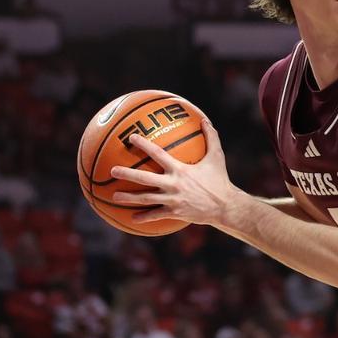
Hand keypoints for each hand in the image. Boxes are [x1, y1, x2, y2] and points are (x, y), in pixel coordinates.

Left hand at [110, 119, 238, 226]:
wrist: (225, 206)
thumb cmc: (220, 180)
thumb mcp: (217, 157)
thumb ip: (210, 137)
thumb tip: (204, 119)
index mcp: (180, 169)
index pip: (158, 154)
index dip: (144, 145)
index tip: (131, 138)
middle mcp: (173, 184)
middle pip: (145, 178)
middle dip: (127, 174)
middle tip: (112, 171)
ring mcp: (172, 200)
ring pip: (146, 198)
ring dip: (128, 198)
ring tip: (114, 196)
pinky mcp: (174, 212)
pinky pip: (155, 214)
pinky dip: (144, 216)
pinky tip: (131, 218)